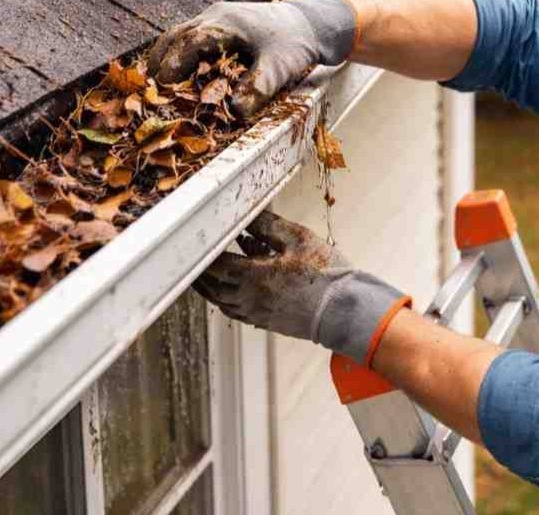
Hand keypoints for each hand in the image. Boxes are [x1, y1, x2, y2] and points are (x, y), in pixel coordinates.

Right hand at [147, 0, 356, 119]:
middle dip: (160, 61)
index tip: (162, 86)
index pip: (191, 41)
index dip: (174, 63)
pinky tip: (174, 76)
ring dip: (165, 57)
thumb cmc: (295, 44)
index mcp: (226, 23)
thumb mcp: (280, 68)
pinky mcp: (219, 26)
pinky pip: (189, 38)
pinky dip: (177, 54)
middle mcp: (215, 16)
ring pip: (179, 35)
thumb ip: (259, 87)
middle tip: (146, 88)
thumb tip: (235, 112)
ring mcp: (215, 18)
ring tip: (153, 84)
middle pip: (176, 36)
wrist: (311, 23)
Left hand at [193, 211, 410, 364]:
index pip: (215, 265)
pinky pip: (237, 312)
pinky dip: (228, 300)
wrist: (344, 311)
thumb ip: (268, 227)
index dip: (202, 254)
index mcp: (253, 277)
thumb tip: (247, 216)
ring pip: (222, 302)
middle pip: (213, 287)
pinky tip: (235, 291)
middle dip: (201, 274)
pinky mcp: (267, 322)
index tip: (194, 244)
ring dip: (211, 288)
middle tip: (194, 261)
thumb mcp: (298, 239)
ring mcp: (257, 314)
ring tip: (208, 276)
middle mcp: (248, 299)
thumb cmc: (325, 275)